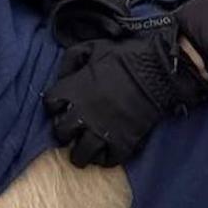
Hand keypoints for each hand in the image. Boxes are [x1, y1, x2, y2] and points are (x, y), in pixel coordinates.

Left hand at [42, 25, 207, 167]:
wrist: (158, 70)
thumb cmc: (125, 56)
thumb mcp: (92, 47)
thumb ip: (71, 59)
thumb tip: (62, 76)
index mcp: (73, 91)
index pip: (50, 104)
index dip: (54, 106)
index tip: (62, 107)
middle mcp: (83, 115)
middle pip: (61, 133)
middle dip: (64, 132)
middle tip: (73, 130)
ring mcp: (102, 131)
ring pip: (80, 154)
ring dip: (80, 153)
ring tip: (85, 150)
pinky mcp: (122, 142)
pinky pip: (107, 160)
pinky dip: (105, 159)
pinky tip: (106, 152)